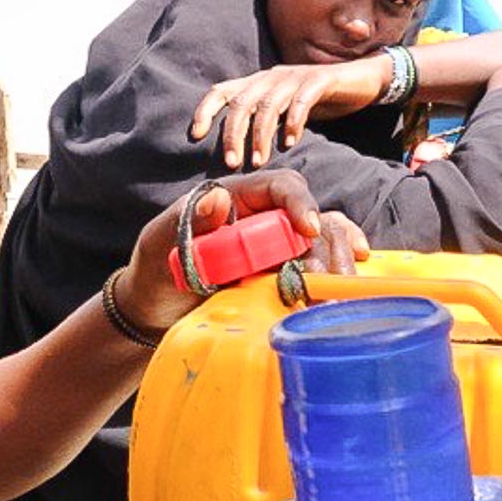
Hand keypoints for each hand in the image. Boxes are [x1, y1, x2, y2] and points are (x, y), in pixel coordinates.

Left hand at [117, 172, 366, 331]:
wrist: (155, 314)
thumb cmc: (154, 270)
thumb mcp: (159, 242)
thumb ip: (186, 219)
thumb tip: (219, 196)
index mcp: (237, 198)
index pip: (280, 186)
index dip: (299, 202)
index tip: (309, 230)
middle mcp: (263, 218)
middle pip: (311, 215)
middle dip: (325, 243)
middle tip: (322, 278)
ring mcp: (277, 248)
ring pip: (324, 240)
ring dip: (337, 261)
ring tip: (335, 291)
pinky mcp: (284, 275)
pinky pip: (321, 263)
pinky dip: (338, 269)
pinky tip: (347, 283)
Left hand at [191, 57, 390, 168]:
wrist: (362, 80)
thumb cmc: (319, 101)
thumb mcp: (284, 112)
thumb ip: (263, 123)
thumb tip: (237, 153)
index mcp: (259, 83)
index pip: (222, 90)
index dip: (205, 110)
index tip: (195, 135)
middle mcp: (272, 76)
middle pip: (242, 102)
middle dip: (232, 134)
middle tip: (232, 163)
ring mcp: (296, 76)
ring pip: (268, 103)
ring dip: (260, 134)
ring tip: (257, 161)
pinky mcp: (320, 80)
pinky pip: (302, 100)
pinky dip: (293, 121)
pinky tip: (291, 142)